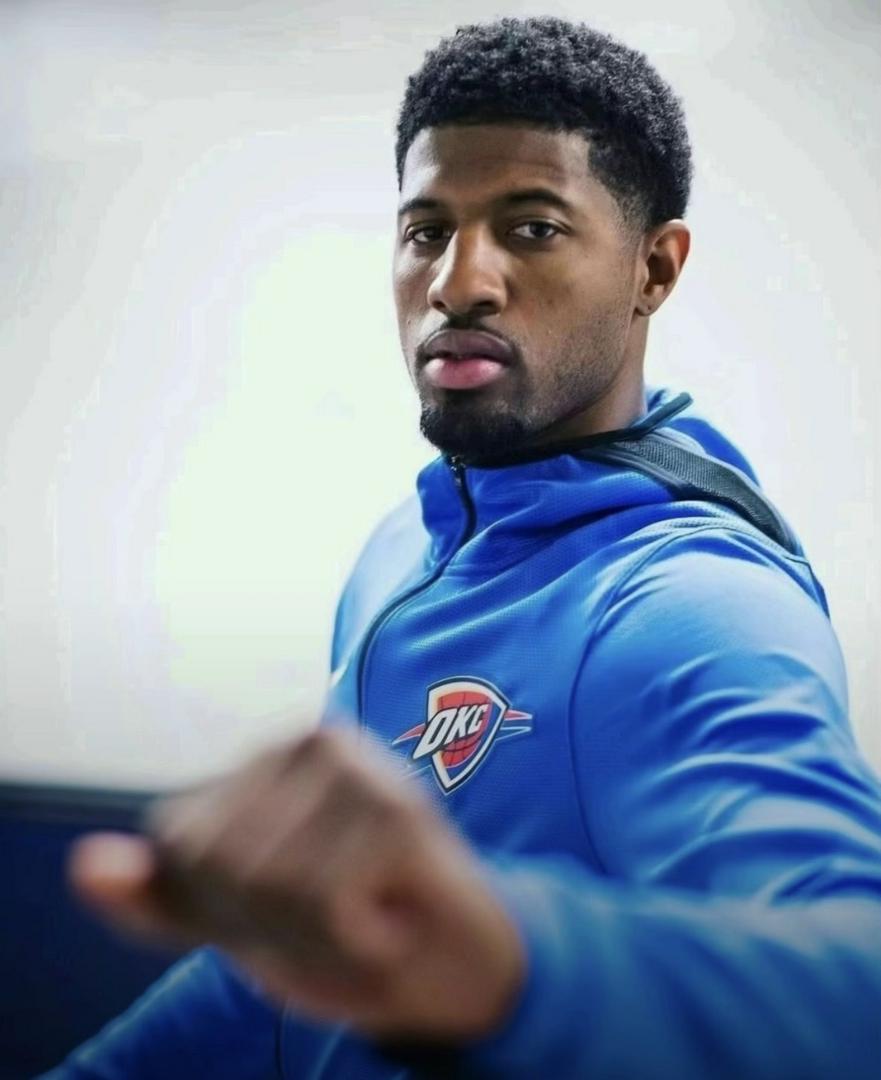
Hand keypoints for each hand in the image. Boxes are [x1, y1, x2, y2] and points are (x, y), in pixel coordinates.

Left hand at [68, 728, 524, 1041]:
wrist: (455, 966)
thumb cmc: (347, 931)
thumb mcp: (236, 921)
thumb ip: (163, 897)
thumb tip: (85, 865)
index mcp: (265, 761)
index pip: (178, 844)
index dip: (220, 909)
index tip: (284, 911)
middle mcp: (308, 741)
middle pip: (221, 862)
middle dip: (271, 924)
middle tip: (333, 917)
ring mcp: (357, 766)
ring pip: (269, 882)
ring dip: (316, 937)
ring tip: (363, 917)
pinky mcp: (400, 806)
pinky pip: (325, 903)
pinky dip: (355, 943)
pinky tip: (390, 920)